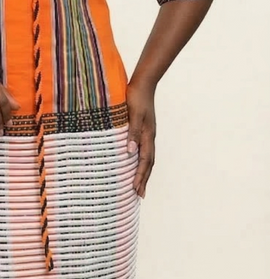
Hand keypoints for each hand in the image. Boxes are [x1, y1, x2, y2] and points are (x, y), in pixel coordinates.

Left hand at [126, 78, 156, 197]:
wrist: (143, 83)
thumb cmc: (136, 97)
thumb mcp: (133, 114)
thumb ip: (132, 132)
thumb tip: (130, 152)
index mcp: (148, 135)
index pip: (144, 161)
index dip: (140, 176)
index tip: (135, 190)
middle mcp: (149, 137)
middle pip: (149, 163)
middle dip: (144, 179)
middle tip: (140, 195)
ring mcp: (148, 133)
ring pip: (147, 158)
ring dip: (143, 172)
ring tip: (139, 185)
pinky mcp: (143, 129)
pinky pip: (143, 150)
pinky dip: (140, 161)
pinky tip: (134, 163)